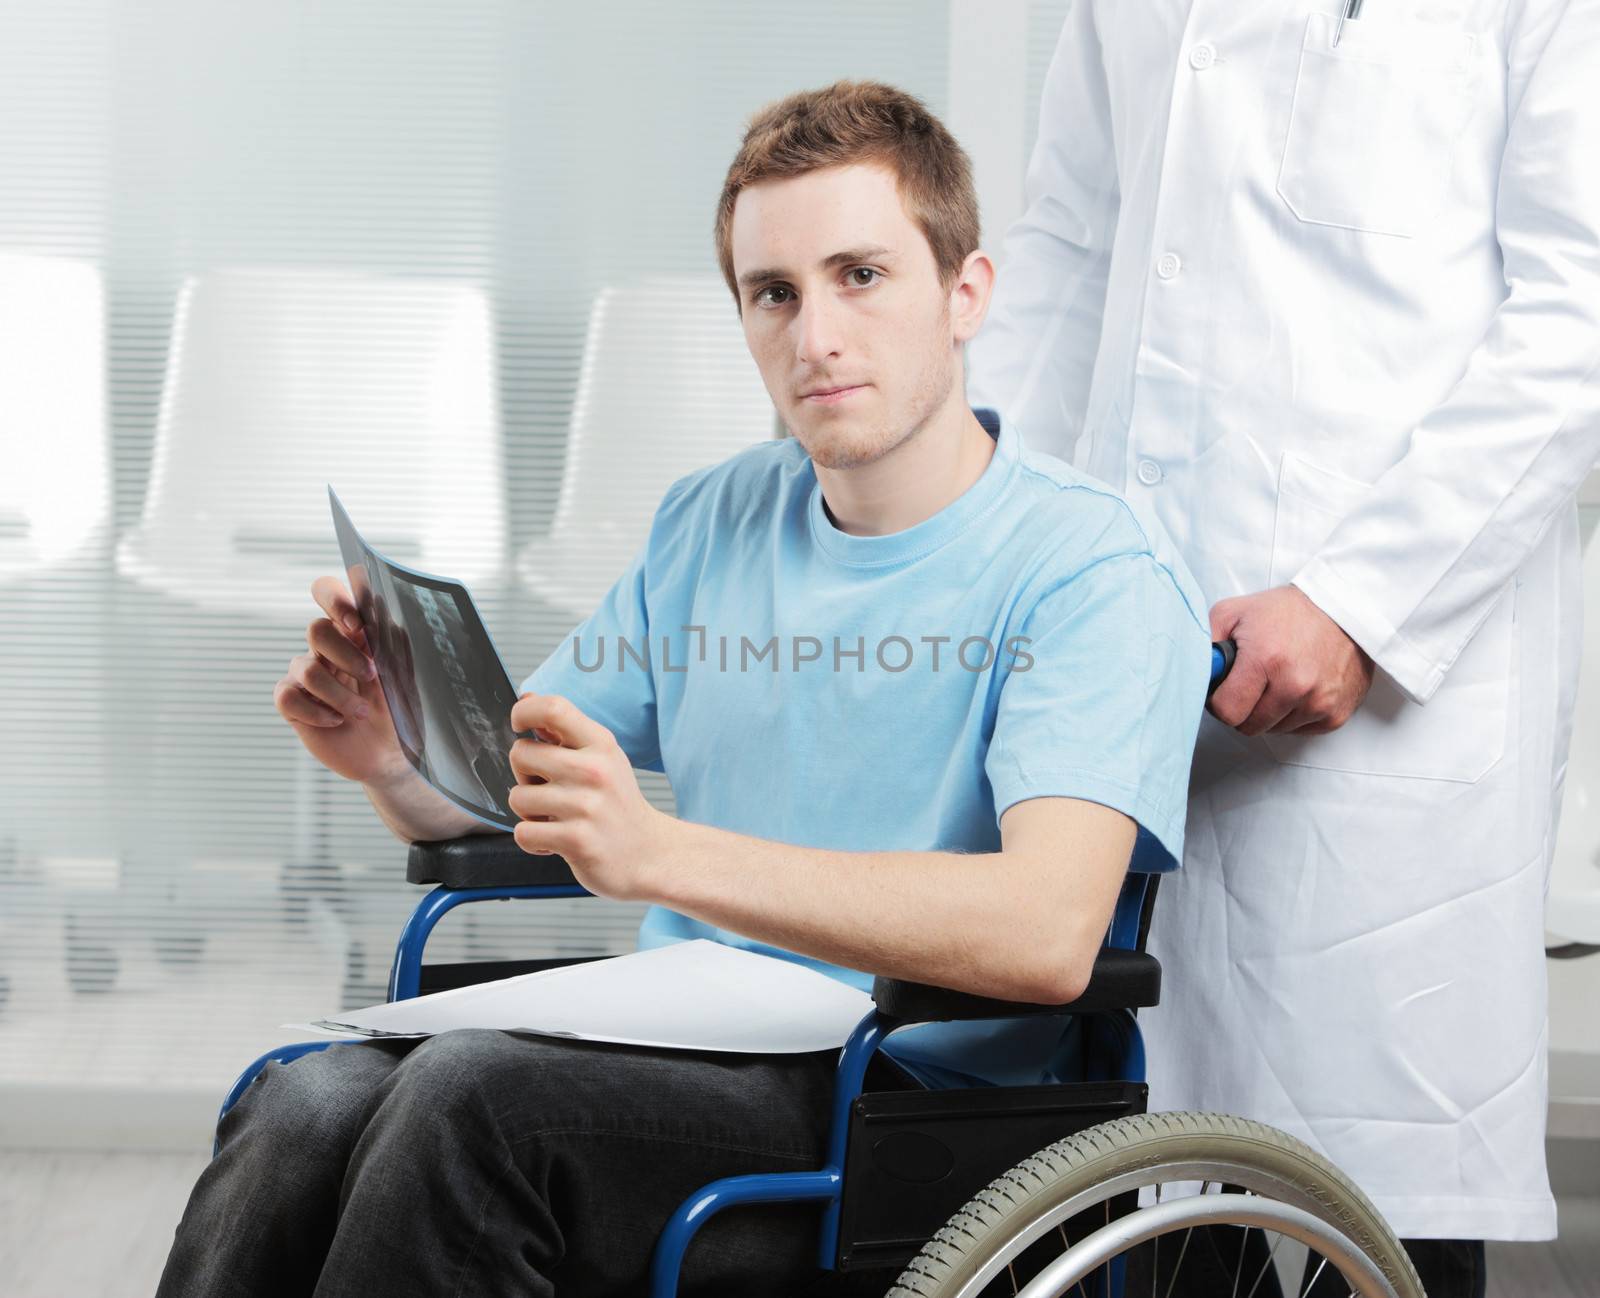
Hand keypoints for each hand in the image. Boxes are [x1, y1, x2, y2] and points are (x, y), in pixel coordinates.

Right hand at [272, 576, 409, 785]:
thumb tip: (383, 616)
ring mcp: (305, 675)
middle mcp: (325, 649)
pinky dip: (316, 712)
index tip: (356, 624)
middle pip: (316, 629)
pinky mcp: (292, 703)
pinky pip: (287, 697)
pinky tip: (336, 722)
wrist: (389, 755)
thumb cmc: (399, 711)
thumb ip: (393, 645)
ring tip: (362, 712)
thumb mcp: (405, 677)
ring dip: (341, 694)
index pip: (328, 592)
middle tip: (371, 676)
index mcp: (352, 632)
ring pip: (306, 668)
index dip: (335, 599)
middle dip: (346, 655)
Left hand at [507, 693, 675, 899]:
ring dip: (528, 813)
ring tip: (554, 818)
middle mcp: (594, 771)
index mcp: (601, 745)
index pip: (553, 708)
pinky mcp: (576, 840)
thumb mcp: (603, 759)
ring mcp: (585, 806)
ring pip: (517, 797)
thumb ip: (566, 733)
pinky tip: (554, 841)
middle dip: (523, 774)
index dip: (524, 713)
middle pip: (521, 753)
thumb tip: (527, 699)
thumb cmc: (618, 805)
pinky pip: (523, 833)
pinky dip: (532, 841)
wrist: (649, 855)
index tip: (520, 727)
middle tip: (547, 790)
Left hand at [1208, 585, 1374, 736]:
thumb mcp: (1233, 613)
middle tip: (1249, 684)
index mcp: (1266, 660)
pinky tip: (1296, 689)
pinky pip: (1300, 730)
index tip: (1223, 690)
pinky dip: (1293, 715)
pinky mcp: (1336, 713)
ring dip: (1269, 712)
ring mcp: (1319, 702)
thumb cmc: (1286, 611)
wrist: (1342, 608)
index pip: (1227, 712)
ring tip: (1276, 681)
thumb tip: (1188, 672)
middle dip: (1242, 709)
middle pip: (1249, 727)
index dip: (1218, 703)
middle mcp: (1295, 685)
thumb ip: (1205, 643)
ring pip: (1274, 730)